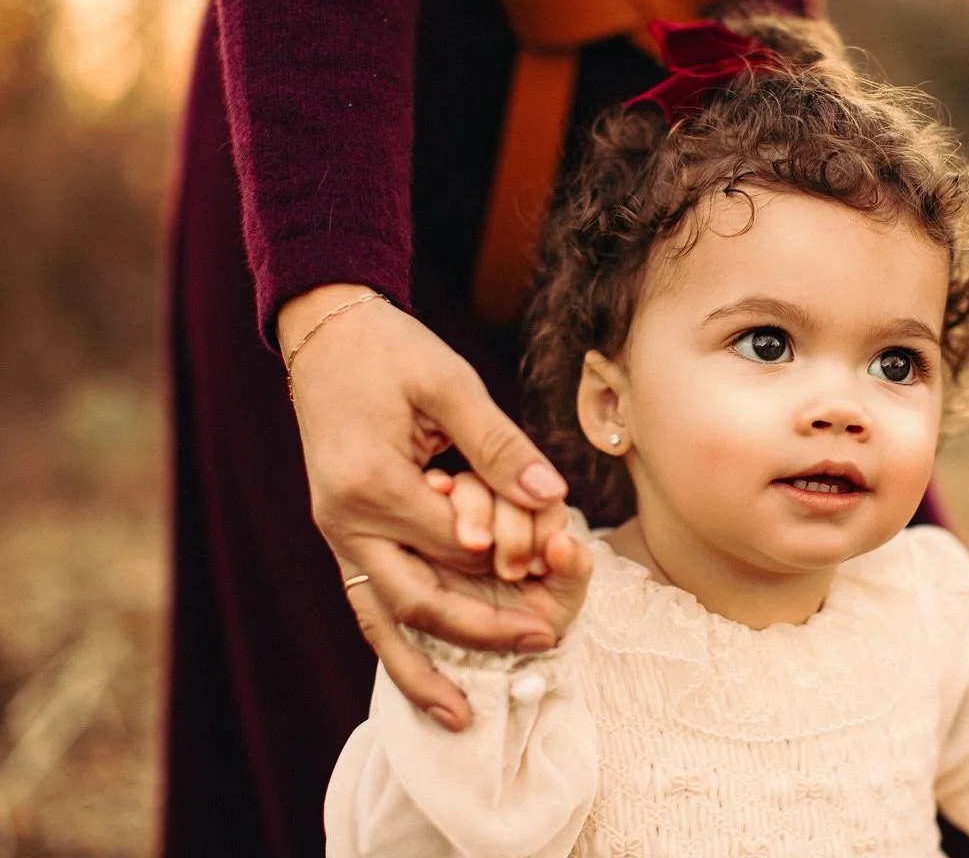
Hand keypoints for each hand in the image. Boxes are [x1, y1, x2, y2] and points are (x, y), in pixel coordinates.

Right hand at [280, 283, 571, 731]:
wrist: (324, 334)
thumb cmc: (390, 351)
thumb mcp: (449, 383)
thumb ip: (498, 443)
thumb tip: (551, 493)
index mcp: (369, 482)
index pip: (453, 542)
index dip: (509, 555)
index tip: (561, 559)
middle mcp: (344, 521)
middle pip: (417, 601)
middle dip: (481, 629)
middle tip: (545, 642)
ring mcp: (337, 533)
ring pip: (381, 621)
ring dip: (423, 670)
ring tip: (464, 717)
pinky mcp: (343, 535)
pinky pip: (369, 603)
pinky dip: (397, 645)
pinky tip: (426, 678)